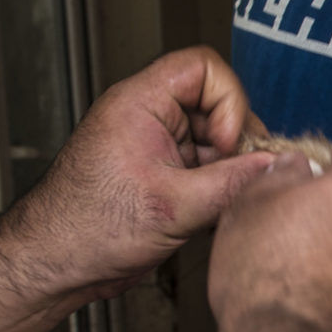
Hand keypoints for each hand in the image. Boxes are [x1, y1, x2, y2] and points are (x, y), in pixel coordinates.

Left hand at [0, 47, 275, 301]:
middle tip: (233, 177)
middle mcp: (145, 115)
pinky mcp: (158, 170)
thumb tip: (275, 168)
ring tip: (213, 202)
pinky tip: (207, 212)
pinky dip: (214, 186)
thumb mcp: (176, 208)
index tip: (227, 144)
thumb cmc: (87, 229)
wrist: (56, 264)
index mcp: (139, 102)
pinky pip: (203, 164)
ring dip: (225, 169)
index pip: (204, 68)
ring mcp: (153, 143)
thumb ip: (233, 184)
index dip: (228, 102)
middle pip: (215, 103)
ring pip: (213, 138)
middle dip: (233, 142)